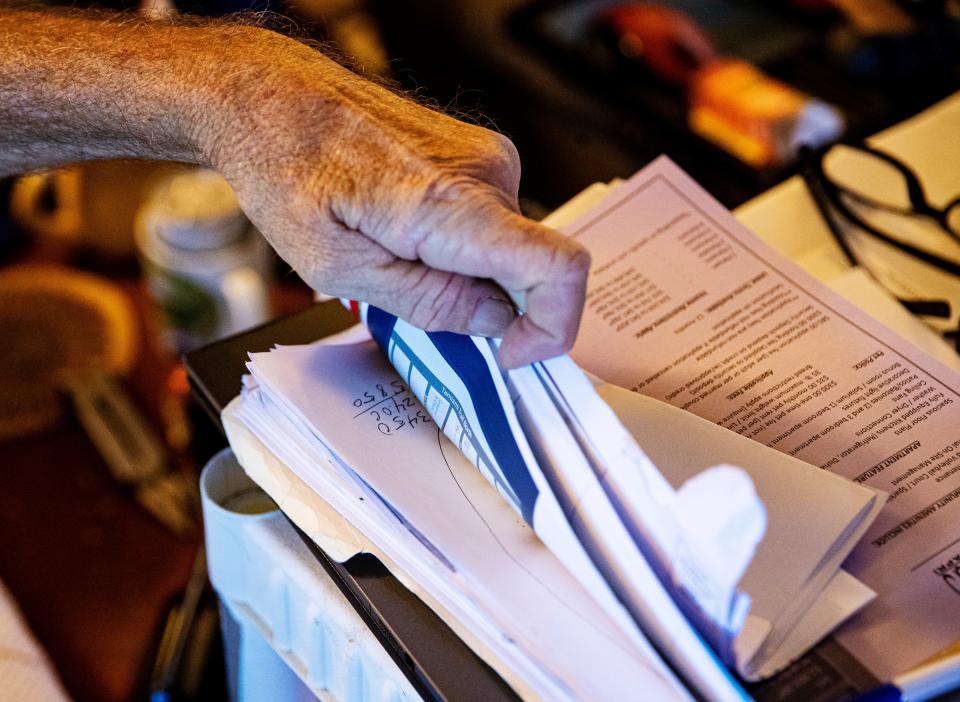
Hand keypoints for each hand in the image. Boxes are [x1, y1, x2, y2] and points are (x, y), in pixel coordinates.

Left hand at [197, 30, 590, 367]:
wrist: (275, 98)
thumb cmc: (289, 171)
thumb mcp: (339, 268)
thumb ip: (427, 302)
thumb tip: (496, 321)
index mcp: (452, 204)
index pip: (558, 268)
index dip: (552, 327)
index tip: (509, 352)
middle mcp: (487, 172)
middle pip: (531, 269)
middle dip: (488, 306)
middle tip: (413, 301)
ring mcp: (487, 158)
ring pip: (509, 250)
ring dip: (467, 275)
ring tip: (394, 258)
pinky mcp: (478, 155)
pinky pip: (493, 223)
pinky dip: (460, 248)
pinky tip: (403, 236)